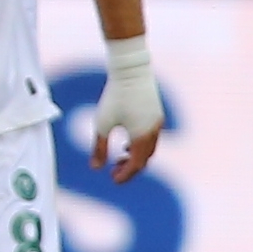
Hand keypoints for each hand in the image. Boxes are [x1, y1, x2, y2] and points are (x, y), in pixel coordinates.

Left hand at [90, 42, 164, 183]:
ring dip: (136, 156)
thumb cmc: (114, 97)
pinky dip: (141, 145)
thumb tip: (95, 168)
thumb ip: (99, 147)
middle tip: (114, 172)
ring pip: (150, 148)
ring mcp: (157, 122)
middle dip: (130, 168)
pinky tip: (128, 142)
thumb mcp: (102, 124)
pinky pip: (152, 137)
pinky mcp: (157, 114)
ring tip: (120, 157)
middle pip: (145, 159)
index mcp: (141, 137)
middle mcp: (153, 132)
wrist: (131, 71)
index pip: (136, 165)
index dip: (125, 175)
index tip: (113, 180)